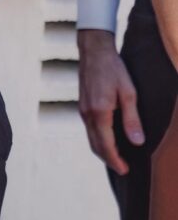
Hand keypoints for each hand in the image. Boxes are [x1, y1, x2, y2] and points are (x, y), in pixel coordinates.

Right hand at [77, 29, 144, 174]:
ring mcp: (82, 109)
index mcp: (100, 112)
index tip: (125, 170)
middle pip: (96, 146)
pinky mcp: (82, 104)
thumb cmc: (113, 68)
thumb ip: (132, 119)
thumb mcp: (128, 92)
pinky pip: (89, 128)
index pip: (106, 146)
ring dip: (102, 151)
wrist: (94, 50)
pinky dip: (97, 139)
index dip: (115, 161)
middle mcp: (87, 114)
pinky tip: (107, 138)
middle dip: (108, 160)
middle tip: (123, 168)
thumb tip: (138, 142)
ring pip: (90, 138)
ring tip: (116, 157)